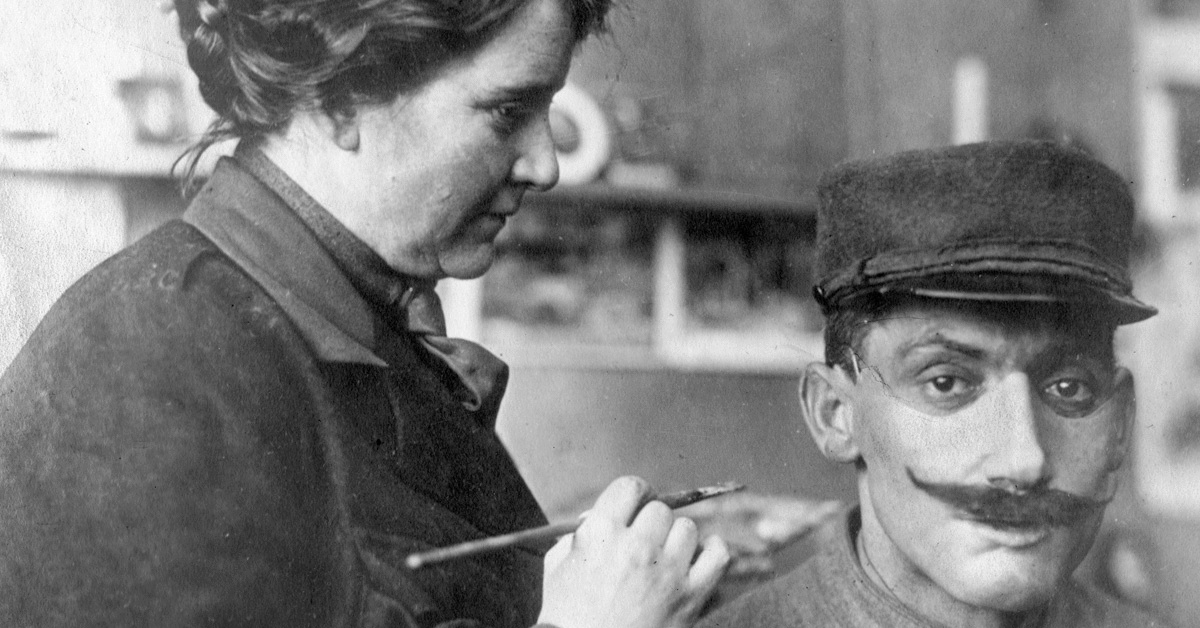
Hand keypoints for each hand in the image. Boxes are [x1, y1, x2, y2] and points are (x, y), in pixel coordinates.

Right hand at [537, 476, 730, 627]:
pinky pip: (718, 555)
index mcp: (601, 533)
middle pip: (661, 510)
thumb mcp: (557, 566)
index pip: (632, 487)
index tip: (638, 506)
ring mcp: (666, 572)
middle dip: (652, 523)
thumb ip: (580, 533)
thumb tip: (601, 513)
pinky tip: (698, 557)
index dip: (637, 495)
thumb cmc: (567, 615)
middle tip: (646, 541)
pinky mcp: (690, 597)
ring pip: (688, 529)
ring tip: (665, 558)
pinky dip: (712, 551)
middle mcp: (636, 547)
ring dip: (678, 539)